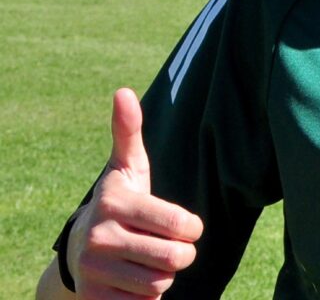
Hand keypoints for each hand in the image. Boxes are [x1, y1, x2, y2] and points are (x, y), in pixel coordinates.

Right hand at [67, 88, 202, 298]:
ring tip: (146, 257)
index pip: (183, 226)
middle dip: (181, 253)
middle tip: (166, 243)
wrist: (77, 249)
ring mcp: (95, 271)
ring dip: (164, 274)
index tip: (181, 224)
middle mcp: (101, 237)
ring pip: (163, 283)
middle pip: (177, 259)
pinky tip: (132, 277)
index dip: (192, 228)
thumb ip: (129, 132)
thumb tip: (123, 91)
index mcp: (116, 203)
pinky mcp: (95, 299)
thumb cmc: (118, 202)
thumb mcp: (126, 168)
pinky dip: (147, 294)